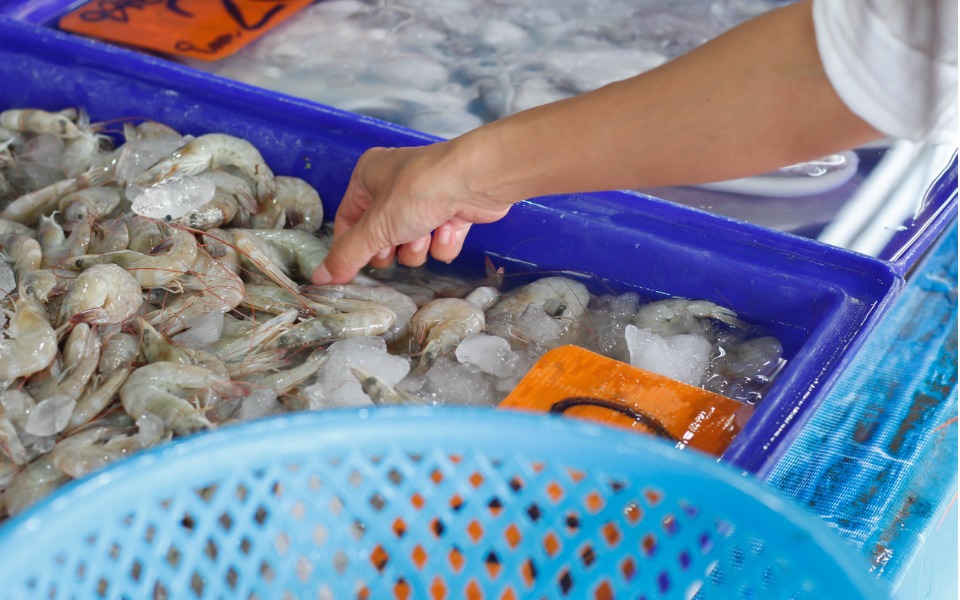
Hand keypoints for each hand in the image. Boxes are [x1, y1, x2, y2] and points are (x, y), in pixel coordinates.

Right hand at [311, 141, 513, 283]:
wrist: (477, 180)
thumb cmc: (420, 191)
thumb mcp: (376, 226)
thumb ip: (348, 254)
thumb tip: (321, 277)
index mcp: (368, 177)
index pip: (347, 221)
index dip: (351, 248)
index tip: (351, 274)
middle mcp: (394, 186)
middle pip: (380, 238)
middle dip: (392, 247)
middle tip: (398, 241)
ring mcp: (425, 200)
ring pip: (410, 244)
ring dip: (419, 245)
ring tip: (428, 229)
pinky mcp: (451, 213)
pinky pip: (437, 243)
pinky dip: (444, 241)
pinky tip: (450, 226)